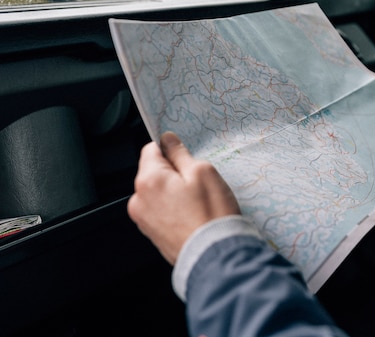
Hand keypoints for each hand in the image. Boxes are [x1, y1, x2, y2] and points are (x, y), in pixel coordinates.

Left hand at [127, 131, 240, 264]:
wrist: (214, 255)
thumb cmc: (211, 214)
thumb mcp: (202, 172)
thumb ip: (180, 153)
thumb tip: (167, 140)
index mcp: (148, 180)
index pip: (151, 149)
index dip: (170, 150)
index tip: (186, 157)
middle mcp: (139, 200)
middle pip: (154, 173)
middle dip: (174, 174)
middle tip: (197, 184)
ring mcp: (144, 220)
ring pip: (158, 193)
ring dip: (174, 192)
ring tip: (197, 204)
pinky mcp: (152, 234)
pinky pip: (161, 211)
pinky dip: (174, 209)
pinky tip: (192, 216)